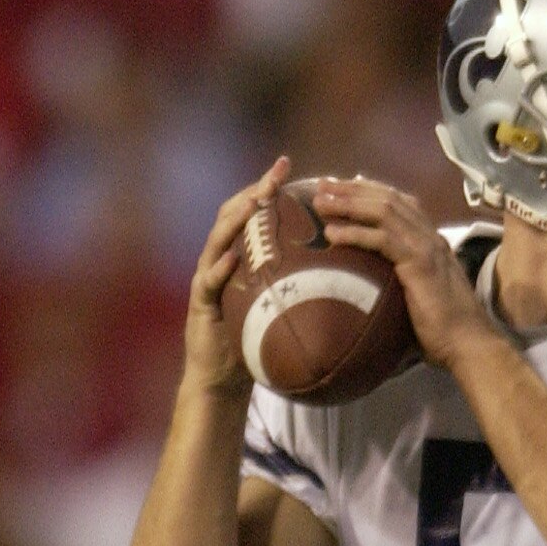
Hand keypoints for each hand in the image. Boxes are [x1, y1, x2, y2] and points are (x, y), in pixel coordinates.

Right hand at [187, 157, 290, 394]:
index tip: (289, 166)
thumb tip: (346, 271)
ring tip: (254, 201)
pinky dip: (220, 268)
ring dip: (236, 219)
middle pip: (233, 215)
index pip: (253, 213)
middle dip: (254, 190)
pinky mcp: (200, 303)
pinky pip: (209, 282)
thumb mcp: (283, 307)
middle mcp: (220, 259)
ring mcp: (207, 279)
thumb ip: (302, 284)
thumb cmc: (256, 343)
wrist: (223, 379)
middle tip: (275, 172)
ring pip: (218, 240)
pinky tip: (234, 256)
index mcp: (240, 256)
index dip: (268, 188)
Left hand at [309, 177, 496, 367]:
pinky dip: (355, 233)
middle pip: (387, 198)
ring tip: (320, 202)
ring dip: (349, 204)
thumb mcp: (417, 292)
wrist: (468, 342)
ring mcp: (426, 247)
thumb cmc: (443, 328)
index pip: (398, 202)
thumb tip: (368, 281)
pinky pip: (383, 239)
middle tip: (321, 185)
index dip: (366, 190)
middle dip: (351, 189)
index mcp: (429, 239)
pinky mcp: (420, 263)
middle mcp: (429, 235)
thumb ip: (399, 277)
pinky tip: (332, 234)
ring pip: (384, 212)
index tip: (338, 188)